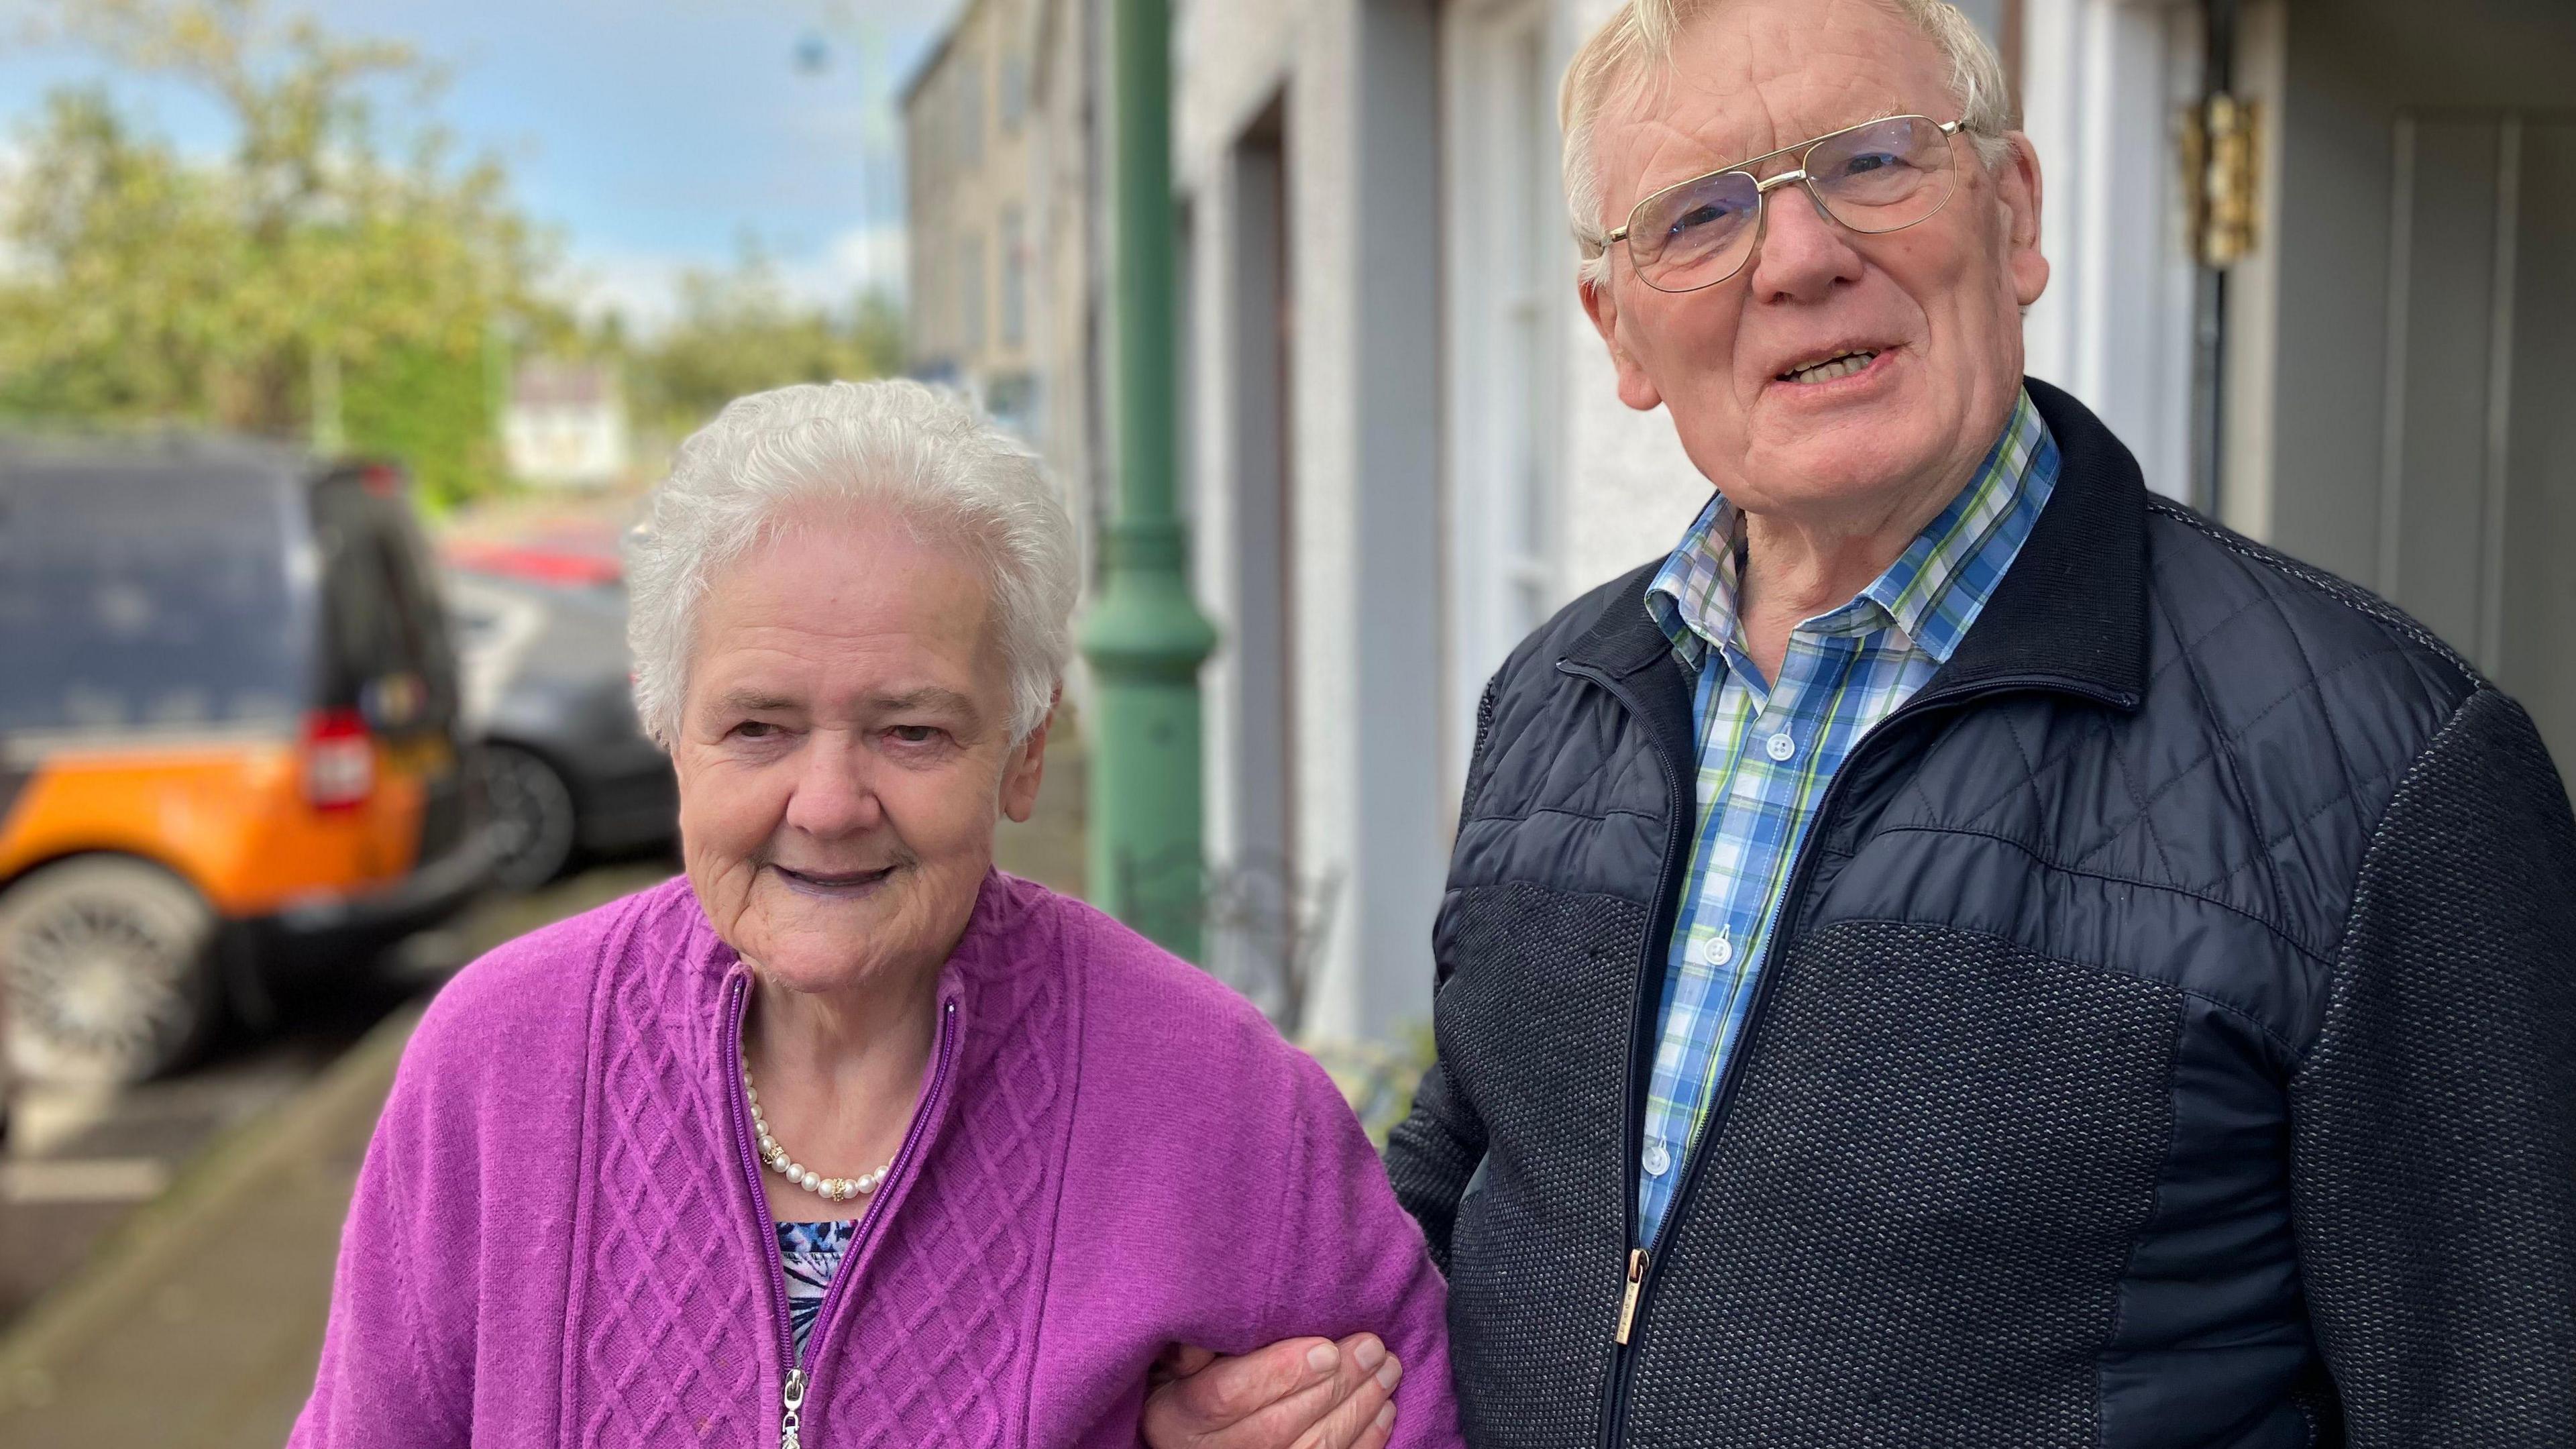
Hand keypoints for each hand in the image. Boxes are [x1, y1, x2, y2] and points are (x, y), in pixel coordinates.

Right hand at [1142, 1333, 1402, 1448]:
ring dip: (1358, 1409)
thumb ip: (1190, 1344)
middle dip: (1333, 1386)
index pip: (1227, 1396)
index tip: (1324, 1349)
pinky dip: (1364, 1442)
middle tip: (1371, 1348)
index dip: (1279, 1373)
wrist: (1191, 1437)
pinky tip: (1385, 1410)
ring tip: (1387, 1369)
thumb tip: (1213, 1318)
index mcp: (1179, 1416)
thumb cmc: (1186, 1384)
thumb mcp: (1171, 1361)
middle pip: (1278, 1426)